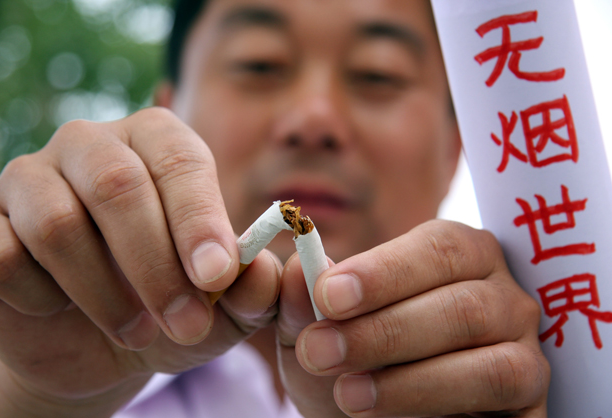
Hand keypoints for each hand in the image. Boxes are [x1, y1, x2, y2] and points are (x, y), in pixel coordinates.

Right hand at [0, 108, 279, 416]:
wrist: (93, 343)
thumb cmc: (165, 308)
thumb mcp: (216, 309)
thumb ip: (247, 290)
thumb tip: (258, 273)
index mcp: (153, 142)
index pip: (179, 160)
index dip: (199, 219)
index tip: (216, 276)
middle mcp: (88, 145)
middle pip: (118, 186)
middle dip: (156, 267)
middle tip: (186, 325)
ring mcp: (27, 178)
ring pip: (57, 224)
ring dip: (104, 294)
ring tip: (136, 331)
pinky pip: (3, 258)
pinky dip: (39, 299)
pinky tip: (58, 307)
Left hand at [277, 220, 548, 417]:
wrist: (376, 414)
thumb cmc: (350, 358)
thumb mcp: (315, 330)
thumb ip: (305, 300)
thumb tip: (298, 271)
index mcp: (458, 255)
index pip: (437, 246)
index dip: (383, 272)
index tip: (328, 296)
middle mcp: (501, 294)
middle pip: (462, 303)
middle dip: (384, 330)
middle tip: (320, 352)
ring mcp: (524, 347)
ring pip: (489, 358)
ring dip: (410, 378)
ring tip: (347, 394)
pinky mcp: (529, 400)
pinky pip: (502, 394)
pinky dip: (440, 402)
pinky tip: (389, 415)